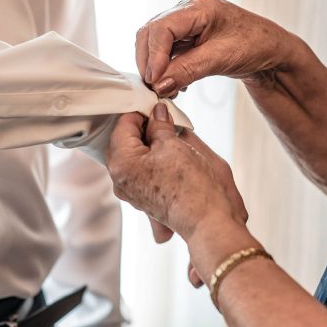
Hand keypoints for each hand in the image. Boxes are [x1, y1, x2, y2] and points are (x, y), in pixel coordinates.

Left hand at [107, 103, 246, 241]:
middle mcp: (120, 179)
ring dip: (150, 143)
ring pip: (134, 156)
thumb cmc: (190, 185)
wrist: (206, 220)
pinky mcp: (143, 198)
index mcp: (121, 163)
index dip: (141, 112)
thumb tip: (157, 113)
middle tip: (164, 119)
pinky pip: (142, 171)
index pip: (123, 125)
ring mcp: (131, 191)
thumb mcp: (174, 145)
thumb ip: (160, 125)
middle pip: (125, 141)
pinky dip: (153, 158)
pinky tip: (171, 154)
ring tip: (171, 136)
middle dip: (144, 128)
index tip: (156, 106)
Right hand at [135, 0, 293, 96]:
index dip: (154, 55)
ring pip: (155, 44)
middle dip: (149, 62)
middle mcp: (187, 12)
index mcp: (198, 7)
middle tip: (155, 88)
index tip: (155, 80)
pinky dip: (165, 70)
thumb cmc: (257, 46)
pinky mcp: (188, 40)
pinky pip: (166, 54)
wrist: (273, 53)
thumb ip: (188, 69)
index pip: (162, 27)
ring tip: (166, 90)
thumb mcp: (222, 58)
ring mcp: (186, 26)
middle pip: (151, 33)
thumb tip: (159, 85)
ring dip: (156, 68)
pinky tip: (176, 85)